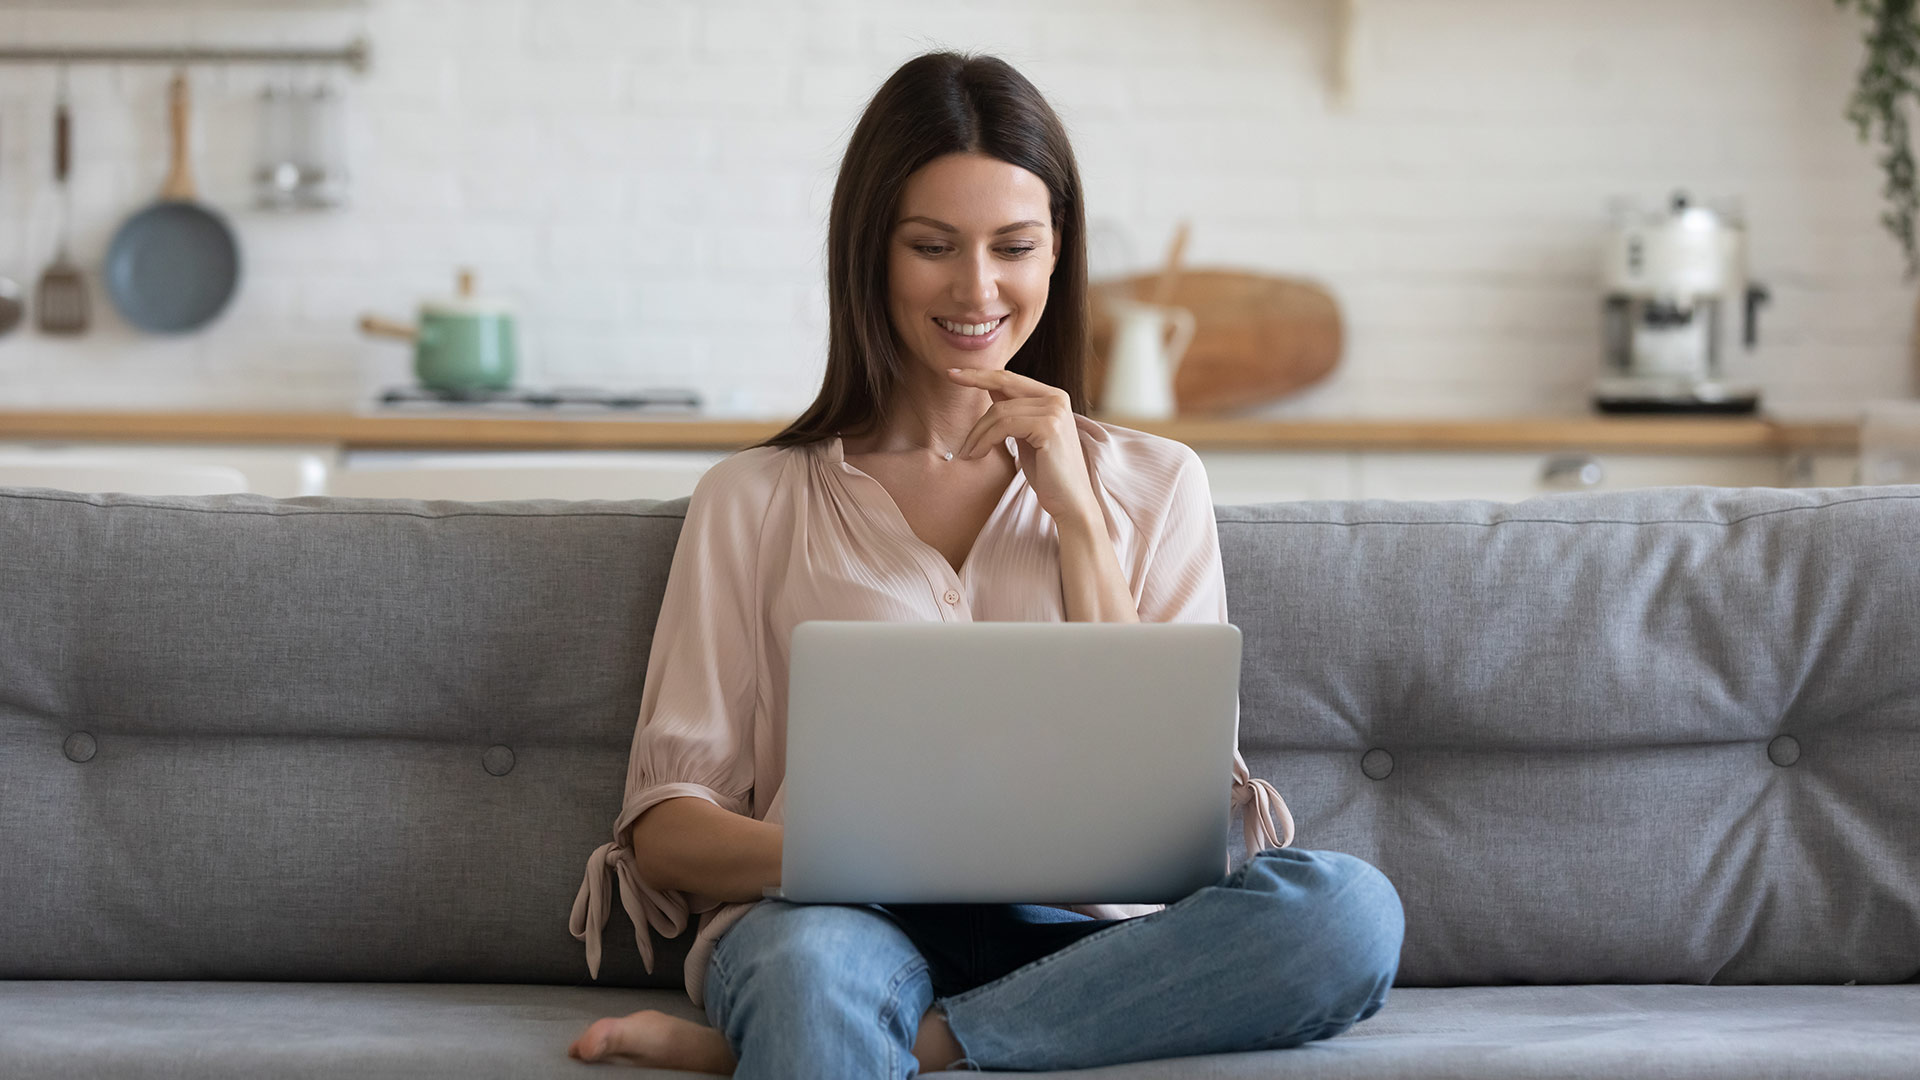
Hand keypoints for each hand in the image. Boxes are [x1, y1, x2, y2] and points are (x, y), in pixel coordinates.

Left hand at [947, 366, 1098, 528]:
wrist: (1070, 502)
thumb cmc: (1048, 474)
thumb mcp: (1026, 436)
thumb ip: (1013, 413)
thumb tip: (990, 389)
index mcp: (1054, 397)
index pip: (1010, 378)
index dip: (979, 374)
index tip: (951, 373)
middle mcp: (1057, 398)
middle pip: (1002, 388)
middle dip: (972, 397)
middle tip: (950, 406)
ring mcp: (1055, 410)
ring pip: (999, 411)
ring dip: (977, 434)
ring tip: (968, 453)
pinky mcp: (1049, 426)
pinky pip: (1004, 425)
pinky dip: (984, 440)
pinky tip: (977, 455)